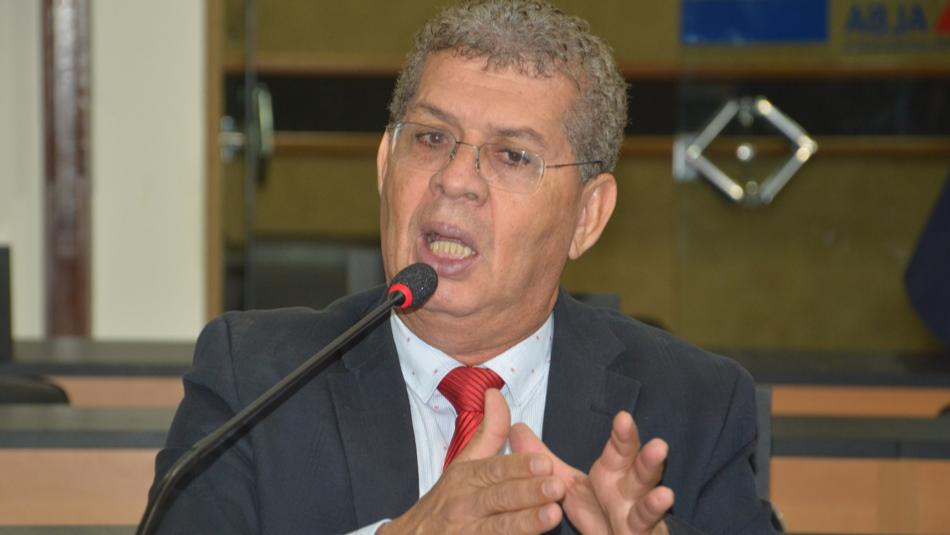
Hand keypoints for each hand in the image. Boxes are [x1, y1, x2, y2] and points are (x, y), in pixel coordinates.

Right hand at [380, 389, 564, 533]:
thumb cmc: (446, 502)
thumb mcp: (462, 464)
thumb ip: (488, 432)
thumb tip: (495, 393)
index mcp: (466, 479)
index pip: (493, 470)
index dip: (519, 466)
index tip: (544, 462)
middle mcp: (465, 506)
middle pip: (498, 498)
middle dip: (527, 492)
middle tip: (556, 486)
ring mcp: (468, 534)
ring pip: (498, 529)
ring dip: (526, 522)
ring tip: (552, 515)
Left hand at [510, 411, 672, 534]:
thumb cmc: (596, 513)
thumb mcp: (565, 485)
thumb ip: (544, 460)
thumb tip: (517, 429)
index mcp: (612, 475)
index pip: (619, 451)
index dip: (622, 437)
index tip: (622, 418)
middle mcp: (629, 492)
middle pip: (640, 473)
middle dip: (649, 460)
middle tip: (659, 445)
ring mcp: (637, 517)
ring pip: (648, 504)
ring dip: (656, 501)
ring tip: (665, 493)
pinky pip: (646, 530)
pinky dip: (652, 521)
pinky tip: (662, 509)